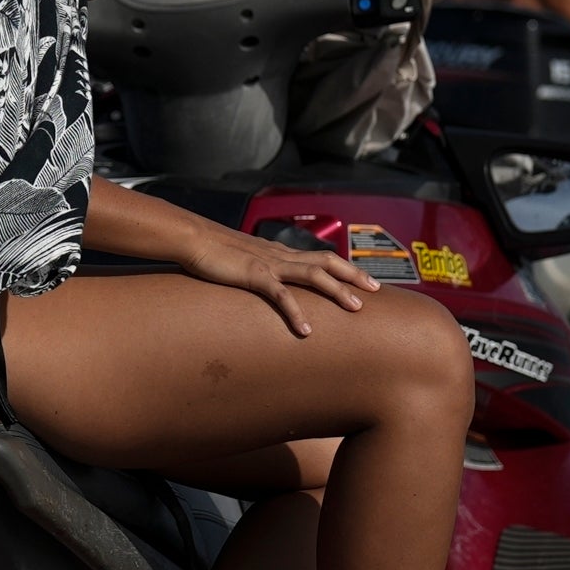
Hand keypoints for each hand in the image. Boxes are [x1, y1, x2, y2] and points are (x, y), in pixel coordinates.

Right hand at [185, 230, 375, 337]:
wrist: (193, 238)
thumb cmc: (213, 251)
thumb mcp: (244, 260)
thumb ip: (259, 270)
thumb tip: (268, 283)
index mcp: (280, 252)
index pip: (320, 257)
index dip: (344, 268)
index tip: (364, 280)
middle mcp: (281, 256)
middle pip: (327, 262)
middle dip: (354, 276)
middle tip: (376, 290)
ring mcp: (270, 265)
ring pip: (314, 275)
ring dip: (337, 291)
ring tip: (356, 309)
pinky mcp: (255, 275)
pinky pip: (281, 296)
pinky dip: (297, 313)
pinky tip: (306, 331)